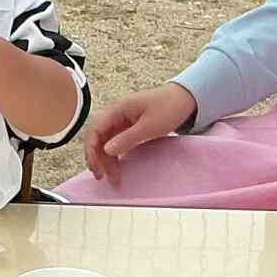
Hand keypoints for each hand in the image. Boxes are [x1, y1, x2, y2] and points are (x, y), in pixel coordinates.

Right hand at [83, 82, 197, 182]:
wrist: (185, 99)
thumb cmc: (169, 107)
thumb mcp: (149, 126)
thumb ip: (127, 138)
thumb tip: (107, 150)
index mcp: (117, 110)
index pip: (94, 131)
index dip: (91, 151)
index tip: (96, 168)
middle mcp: (116, 115)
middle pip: (98, 139)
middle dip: (97, 159)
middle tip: (102, 177)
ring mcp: (122, 121)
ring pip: (106, 143)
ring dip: (107, 160)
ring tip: (114, 178)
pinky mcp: (129, 128)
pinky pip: (116, 143)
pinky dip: (116, 156)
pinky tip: (119, 167)